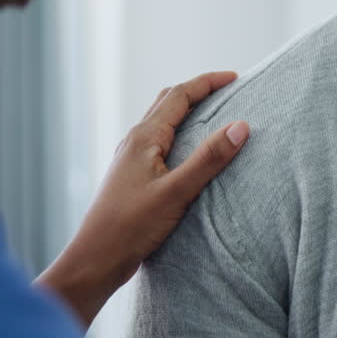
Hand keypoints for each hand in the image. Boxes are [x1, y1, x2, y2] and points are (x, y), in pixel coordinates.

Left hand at [36, 71, 248, 326]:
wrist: (95, 259)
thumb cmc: (131, 227)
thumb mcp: (177, 192)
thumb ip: (209, 159)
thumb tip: (241, 126)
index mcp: (144, 138)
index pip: (179, 96)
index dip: (207, 83)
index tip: (235, 78)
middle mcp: (134, 142)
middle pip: (167, 103)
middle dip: (197, 91)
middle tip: (226, 90)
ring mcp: (131, 159)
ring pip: (161, 122)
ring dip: (187, 111)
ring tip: (214, 116)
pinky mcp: (132, 177)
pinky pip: (159, 143)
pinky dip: (179, 134)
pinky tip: (189, 152)